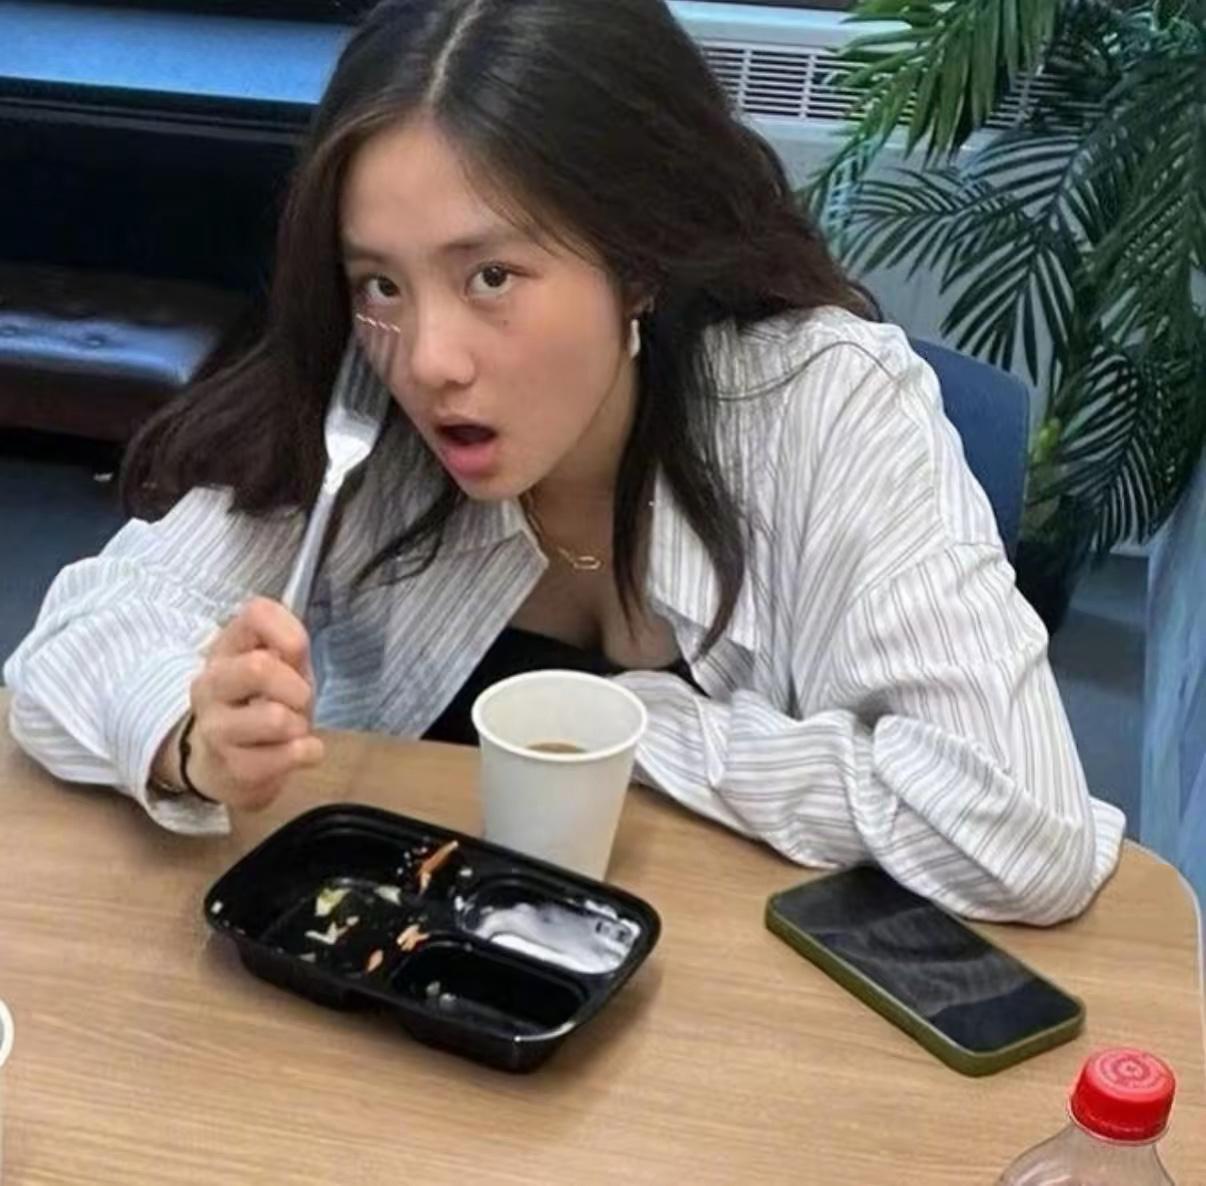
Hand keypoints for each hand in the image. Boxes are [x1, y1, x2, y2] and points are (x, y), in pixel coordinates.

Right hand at [179, 597, 324, 809]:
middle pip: (259, 667)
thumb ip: (291, 648)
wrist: (225, 764)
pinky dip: (308, 752)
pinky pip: (289, 754)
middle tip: (299, 701)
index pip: (256, 613)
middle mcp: (210, 684)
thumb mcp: (280, 668)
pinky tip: (296, 752)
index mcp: (225, 649)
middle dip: (297, 687)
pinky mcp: (233, 768)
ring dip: (300, 724)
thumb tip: (295, 646)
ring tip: (293, 729)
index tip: (296, 657)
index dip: (289, 633)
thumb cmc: (261, 704)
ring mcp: (215, 728)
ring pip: (276, 717)